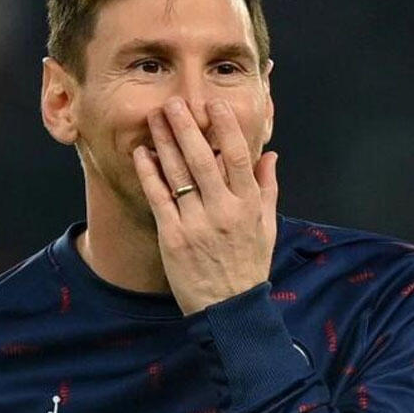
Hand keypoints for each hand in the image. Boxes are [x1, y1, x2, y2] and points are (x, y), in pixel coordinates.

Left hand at [132, 96, 277, 314]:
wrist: (229, 310)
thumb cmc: (248, 266)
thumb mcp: (267, 228)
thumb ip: (267, 189)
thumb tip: (270, 155)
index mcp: (248, 206)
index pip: (237, 158)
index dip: (226, 128)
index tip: (214, 104)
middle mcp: (223, 211)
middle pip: (203, 160)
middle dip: (186, 127)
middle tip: (173, 102)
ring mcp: (196, 224)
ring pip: (178, 175)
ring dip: (165, 142)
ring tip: (154, 118)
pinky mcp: (173, 237)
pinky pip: (160, 198)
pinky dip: (150, 174)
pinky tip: (142, 153)